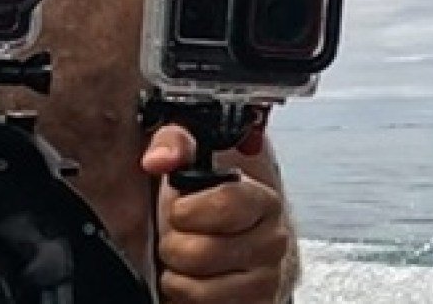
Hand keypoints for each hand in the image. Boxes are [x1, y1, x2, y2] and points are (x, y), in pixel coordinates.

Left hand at [142, 125, 289, 303]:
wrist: (223, 251)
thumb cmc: (204, 210)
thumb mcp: (189, 167)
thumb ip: (175, 144)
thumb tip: (160, 157)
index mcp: (261, 200)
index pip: (224, 204)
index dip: (186, 209)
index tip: (179, 209)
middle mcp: (272, 242)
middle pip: (202, 252)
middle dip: (174, 244)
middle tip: (179, 236)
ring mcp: (267, 281)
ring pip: (199, 288)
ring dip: (177, 274)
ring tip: (185, 259)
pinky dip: (186, 298)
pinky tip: (193, 282)